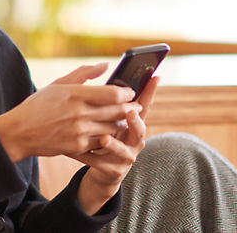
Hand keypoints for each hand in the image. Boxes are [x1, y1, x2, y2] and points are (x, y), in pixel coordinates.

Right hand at [0, 64, 139, 162]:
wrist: (19, 132)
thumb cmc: (39, 105)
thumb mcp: (58, 84)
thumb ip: (84, 73)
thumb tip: (106, 65)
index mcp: (74, 94)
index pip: (112, 93)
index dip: (126, 93)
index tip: (130, 91)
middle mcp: (78, 113)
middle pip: (116, 111)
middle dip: (130, 108)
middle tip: (136, 105)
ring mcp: (78, 132)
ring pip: (112, 128)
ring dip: (122, 123)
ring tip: (126, 118)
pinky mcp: (77, 148)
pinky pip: (102, 142)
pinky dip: (110, 136)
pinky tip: (112, 132)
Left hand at [74, 75, 160, 214]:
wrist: (96, 165)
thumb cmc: (100, 130)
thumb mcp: (102, 111)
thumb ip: (104, 92)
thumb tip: (106, 65)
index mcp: (132, 122)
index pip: (144, 103)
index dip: (150, 91)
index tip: (155, 76)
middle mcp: (134, 139)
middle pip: (139, 128)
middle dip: (135, 120)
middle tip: (129, 111)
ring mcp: (126, 156)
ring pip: (123, 150)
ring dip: (114, 144)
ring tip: (104, 138)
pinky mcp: (114, 170)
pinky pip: (103, 165)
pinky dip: (92, 159)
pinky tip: (81, 153)